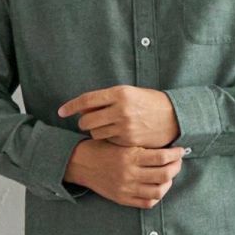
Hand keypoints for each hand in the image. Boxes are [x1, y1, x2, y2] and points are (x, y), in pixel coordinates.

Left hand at [56, 84, 180, 147]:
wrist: (173, 117)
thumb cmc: (149, 103)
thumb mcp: (129, 94)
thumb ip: (107, 99)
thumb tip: (83, 108)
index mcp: (120, 93)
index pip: (87, 100)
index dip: (71, 106)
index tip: (61, 111)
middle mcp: (121, 109)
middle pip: (87, 120)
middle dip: (83, 122)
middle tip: (86, 122)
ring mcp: (124, 126)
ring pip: (96, 133)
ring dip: (95, 131)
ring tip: (105, 128)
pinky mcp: (128, 140)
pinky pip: (108, 141)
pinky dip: (107, 139)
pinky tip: (115, 135)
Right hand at [64, 140, 184, 208]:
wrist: (80, 163)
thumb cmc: (102, 148)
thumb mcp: (121, 142)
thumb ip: (141, 147)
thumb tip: (166, 147)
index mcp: (130, 156)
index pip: (162, 157)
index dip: (176, 155)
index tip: (180, 150)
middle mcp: (129, 174)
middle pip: (164, 175)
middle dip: (176, 167)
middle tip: (178, 162)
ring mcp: (126, 188)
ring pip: (159, 191)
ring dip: (169, 183)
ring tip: (169, 175)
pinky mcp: (122, 199)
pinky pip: (147, 203)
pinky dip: (157, 196)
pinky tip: (158, 187)